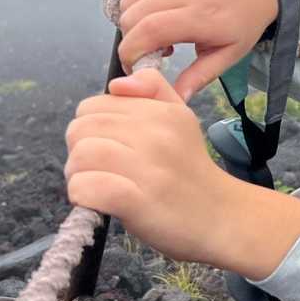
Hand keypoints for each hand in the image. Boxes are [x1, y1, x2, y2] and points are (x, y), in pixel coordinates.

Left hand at [64, 68, 238, 265]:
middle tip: (97, 170)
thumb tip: (115, 84)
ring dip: (77, 175)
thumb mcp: (181, 118)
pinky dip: (82, 196)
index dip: (89, 128)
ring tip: (95, 185)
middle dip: (78, 151)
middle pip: (80, 129)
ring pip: (80, 156)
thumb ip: (152, 88)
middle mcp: (154, 134)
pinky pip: (86, 187)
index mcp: (159, 112)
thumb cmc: (191, 171)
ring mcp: (145, 167)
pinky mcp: (136, 200)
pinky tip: (97, 203)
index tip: (105, 147)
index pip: (92, 106)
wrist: (222, 217)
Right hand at [116, 0, 279, 100]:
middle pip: (132, 14)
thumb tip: (174, 99)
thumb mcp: (228, 55)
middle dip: (131, 37)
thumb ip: (199, 77)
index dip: (131, 51)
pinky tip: (155, 8)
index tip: (136, 65)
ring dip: (132, 17)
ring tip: (156, 27)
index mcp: (202, 15)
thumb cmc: (242, 21)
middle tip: (151, 47)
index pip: (149, 30)